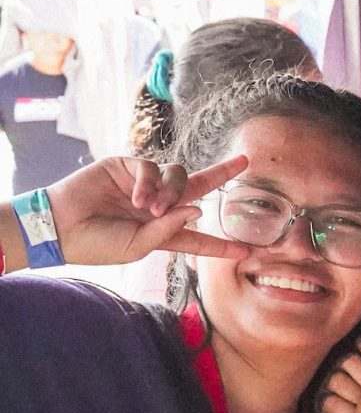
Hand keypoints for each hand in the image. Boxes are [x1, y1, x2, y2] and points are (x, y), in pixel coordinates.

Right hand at [38, 153, 251, 265]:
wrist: (60, 228)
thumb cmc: (96, 244)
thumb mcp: (138, 247)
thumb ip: (169, 230)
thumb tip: (198, 209)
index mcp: (161, 231)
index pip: (197, 237)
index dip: (221, 243)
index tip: (248, 250)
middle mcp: (156, 205)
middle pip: (197, 188)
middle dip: (221, 174)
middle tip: (245, 162)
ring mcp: (142, 184)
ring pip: (177, 176)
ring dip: (171, 192)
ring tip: (150, 209)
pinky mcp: (125, 167)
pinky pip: (151, 167)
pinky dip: (149, 183)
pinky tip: (137, 199)